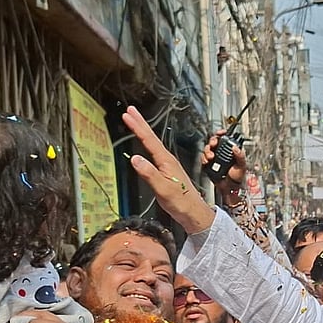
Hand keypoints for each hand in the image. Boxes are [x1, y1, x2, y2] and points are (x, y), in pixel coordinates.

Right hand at [122, 106, 214, 232]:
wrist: (194, 212)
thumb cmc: (181, 202)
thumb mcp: (163, 189)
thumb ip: (149, 174)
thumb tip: (135, 159)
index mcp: (167, 161)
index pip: (149, 140)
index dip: (137, 127)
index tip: (128, 115)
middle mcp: (168, 160)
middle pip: (152, 137)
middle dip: (140, 123)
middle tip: (130, 110)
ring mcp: (168, 164)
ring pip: (153, 143)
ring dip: (143, 131)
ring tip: (135, 121)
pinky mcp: (168, 170)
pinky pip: (155, 151)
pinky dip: (147, 143)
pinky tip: (145, 143)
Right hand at [201, 130, 247, 194]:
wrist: (229, 189)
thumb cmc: (237, 178)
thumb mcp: (242, 166)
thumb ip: (240, 156)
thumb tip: (236, 147)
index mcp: (230, 151)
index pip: (225, 139)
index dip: (221, 134)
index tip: (221, 133)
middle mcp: (221, 153)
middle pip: (214, 141)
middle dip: (212, 141)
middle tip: (214, 144)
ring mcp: (214, 158)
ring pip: (207, 149)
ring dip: (207, 151)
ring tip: (211, 157)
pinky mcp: (208, 164)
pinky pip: (203, 158)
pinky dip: (203, 158)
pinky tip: (207, 161)